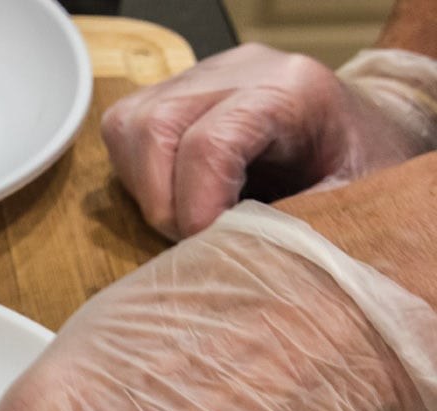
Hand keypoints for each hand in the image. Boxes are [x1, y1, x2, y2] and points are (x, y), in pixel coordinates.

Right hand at [102, 44, 435, 239]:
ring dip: (143, 188)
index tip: (205, 246)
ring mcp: (201, 75)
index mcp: (291, 90)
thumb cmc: (359, 172)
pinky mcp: (174, 91)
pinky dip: (136, 175)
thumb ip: (289, 231)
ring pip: (129, 126)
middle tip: (191, 241)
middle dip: (161, 201)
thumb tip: (226, 264)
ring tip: (183, 219)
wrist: (360, 140)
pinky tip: (172, 196)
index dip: (195, 207)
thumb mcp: (346, 204)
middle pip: (155, 127)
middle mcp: (238, 70)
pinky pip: (126, 128)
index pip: (210, 143)